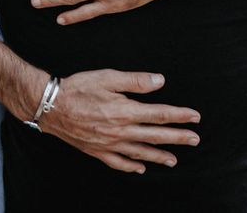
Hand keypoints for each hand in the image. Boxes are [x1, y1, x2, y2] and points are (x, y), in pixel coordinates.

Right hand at [38, 69, 199, 172]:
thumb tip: (160, 81)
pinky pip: (119, 162)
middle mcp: (121, 131)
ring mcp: (109, 144)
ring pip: (140, 152)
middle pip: (155, 135)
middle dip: (177, 137)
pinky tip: (140, 168)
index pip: (159, 114)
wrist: (51, 106)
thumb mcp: (108, 77)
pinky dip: (132, 166)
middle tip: (195, 140)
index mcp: (125, 111)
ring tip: (174, 160)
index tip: (195, 117)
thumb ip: (135, 80)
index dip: (179, 116)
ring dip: (159, 155)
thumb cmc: (79, 87)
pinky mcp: (97, 151)